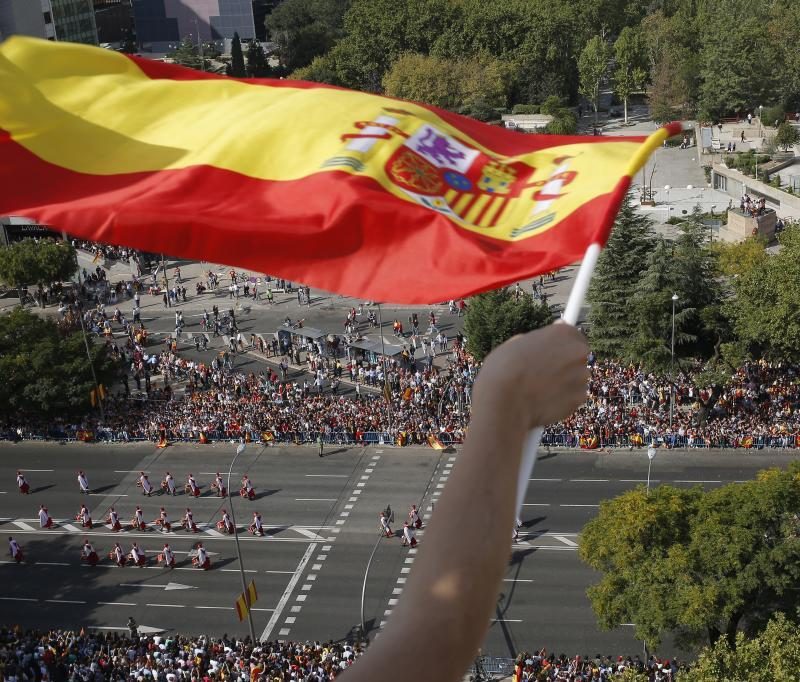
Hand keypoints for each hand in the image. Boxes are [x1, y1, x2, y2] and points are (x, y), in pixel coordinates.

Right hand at [473, 324, 588, 430]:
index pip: (574, 335)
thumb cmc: (503, 370)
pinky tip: (544, 401)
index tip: (556, 351)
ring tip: (540, 389)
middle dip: (566, 363)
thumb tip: (544, 342)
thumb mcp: (516, 343)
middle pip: (578, 356)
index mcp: (562, 333)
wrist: (503, 402)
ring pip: (577, 378)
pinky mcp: (579, 399)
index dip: (563, 345)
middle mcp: (577, 352)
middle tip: (544, 372)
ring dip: (564, 382)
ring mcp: (581, 376)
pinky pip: (573, 397)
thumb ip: (538, 341)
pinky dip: (563, 399)